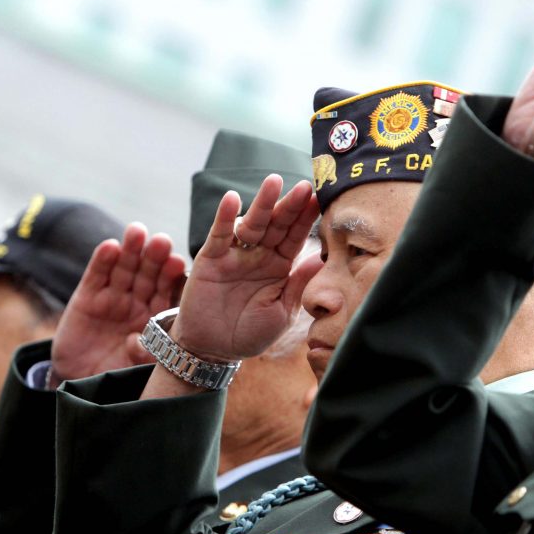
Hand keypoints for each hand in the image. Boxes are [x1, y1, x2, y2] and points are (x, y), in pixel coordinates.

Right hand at [50, 227, 185, 384]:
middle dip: (154, 257)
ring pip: (124, 269)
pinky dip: (102, 261)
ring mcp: (113, 297)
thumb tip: (136, 342)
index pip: (168, 291)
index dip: (172, 277)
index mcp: (157, 316)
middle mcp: (137, 302)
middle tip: (161, 241)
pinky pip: (96, 276)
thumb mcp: (133, 368)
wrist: (81, 380)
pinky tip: (110, 246)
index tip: (179, 263)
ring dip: (130, 250)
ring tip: (137, 232)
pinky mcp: (87, 297)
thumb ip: (141, 356)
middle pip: (148, 274)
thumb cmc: (117, 374)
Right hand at [170, 175, 318, 362]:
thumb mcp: (281, 313)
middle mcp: (259, 255)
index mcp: (280, 266)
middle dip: (290, 205)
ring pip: (252, 224)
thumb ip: (298, 285)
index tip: (321, 199)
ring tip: (273, 183)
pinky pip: (219, 234)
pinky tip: (232, 200)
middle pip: (277, 224)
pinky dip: (225, 217)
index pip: (296, 237)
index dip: (307, 219)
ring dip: (262, 203)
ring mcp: (235, 254)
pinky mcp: (211, 259)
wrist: (213, 351)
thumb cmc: (250, 334)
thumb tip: (322, 259)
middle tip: (304, 186)